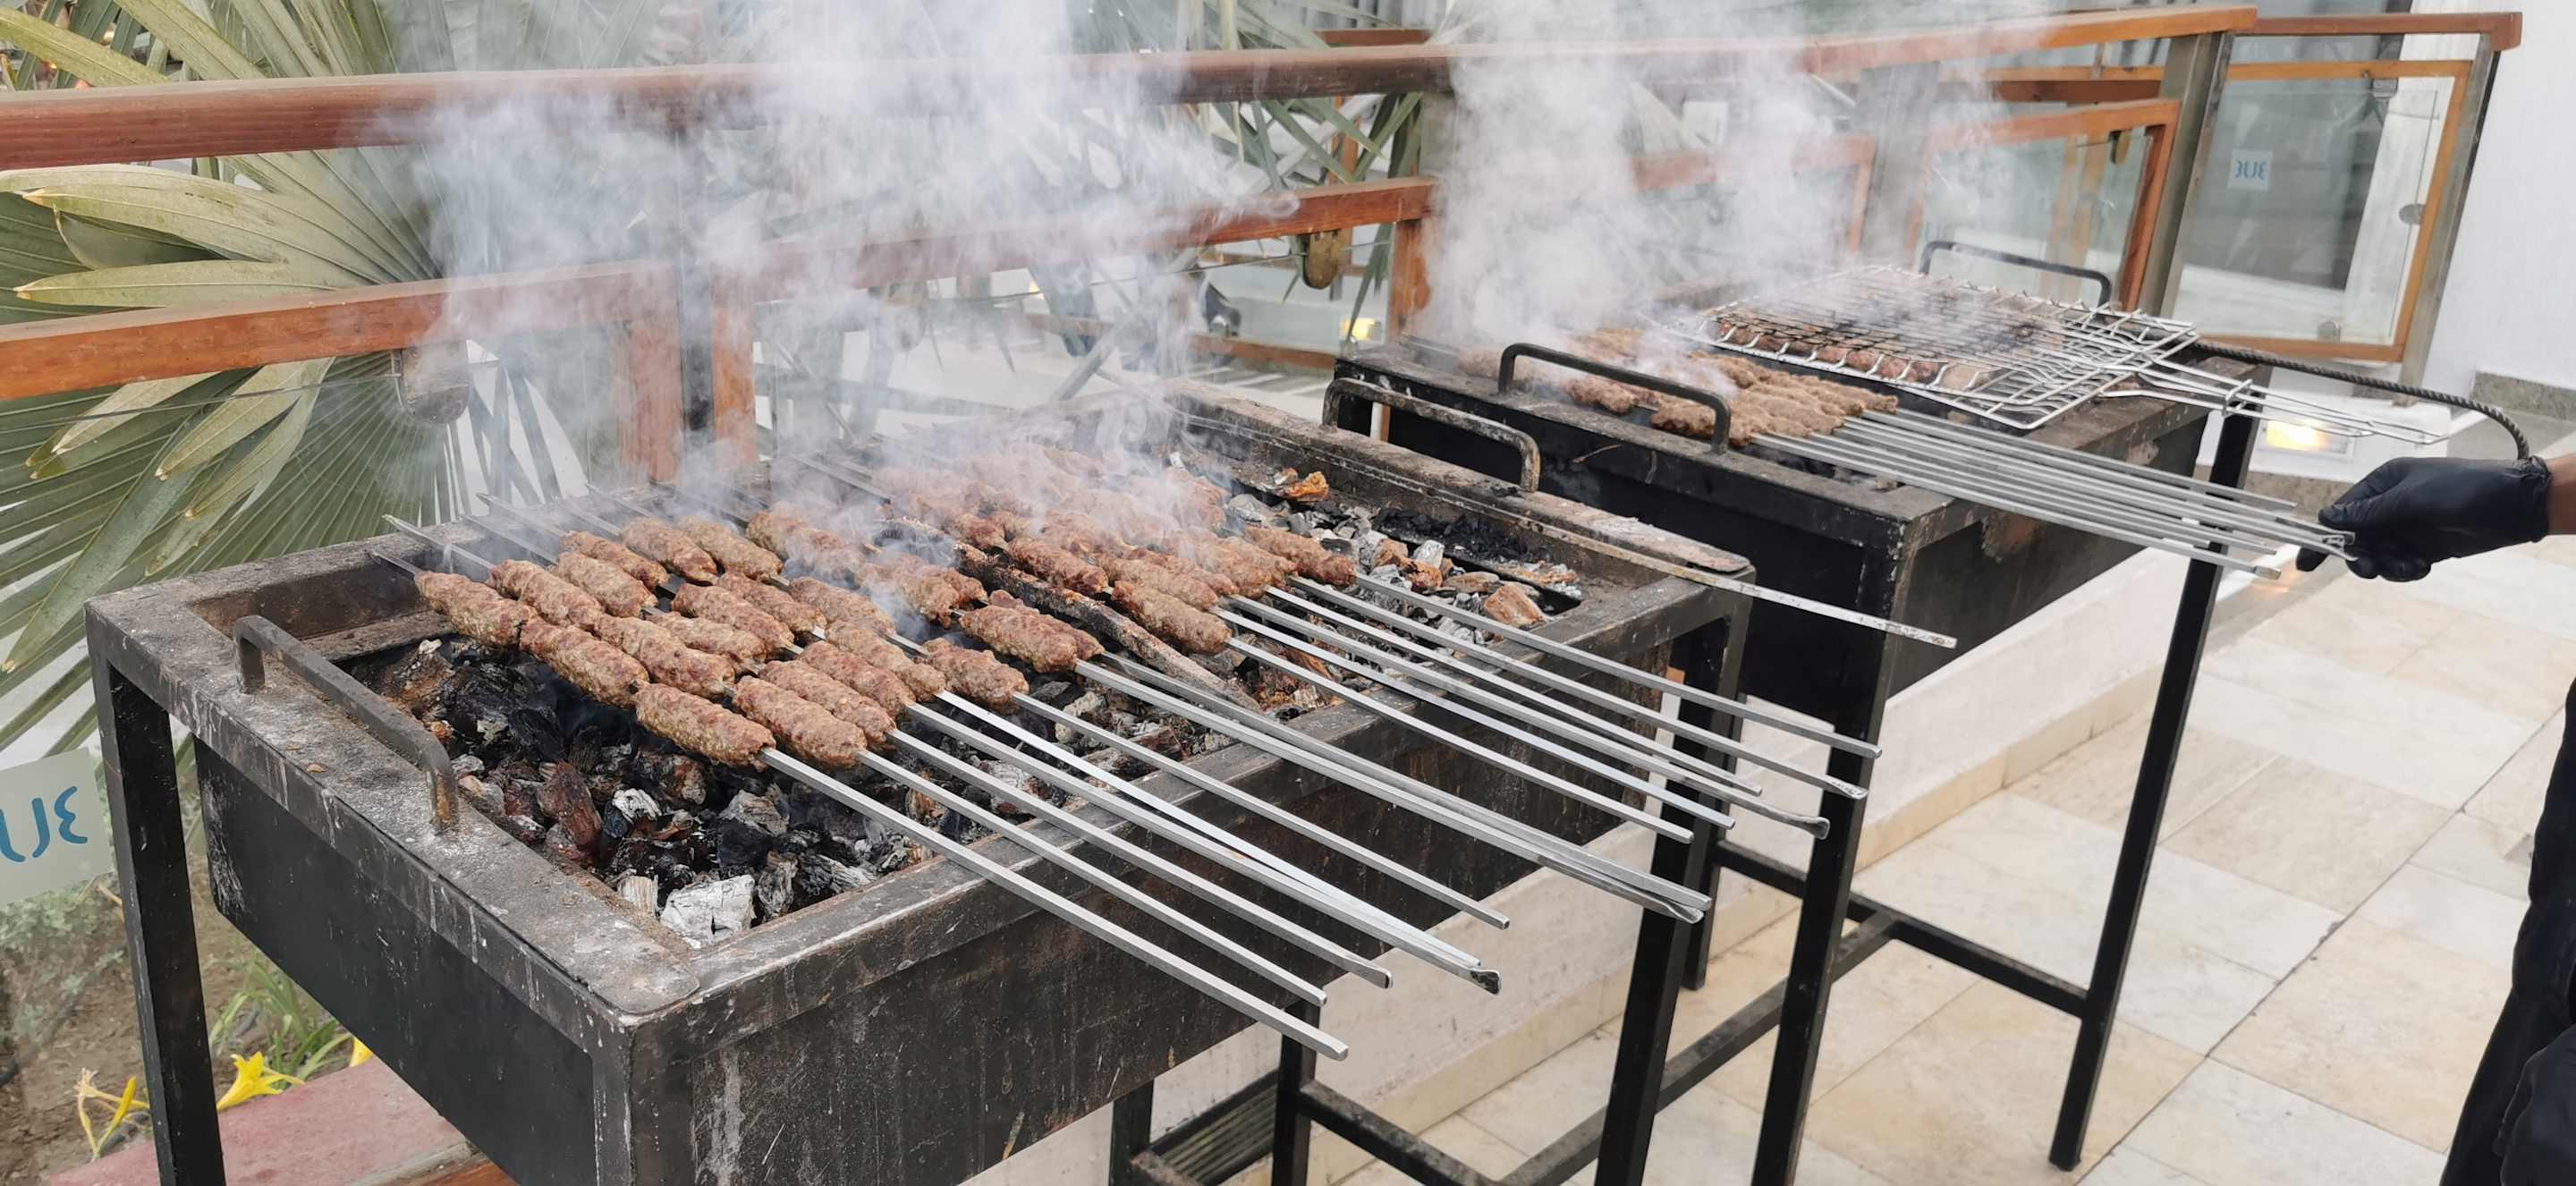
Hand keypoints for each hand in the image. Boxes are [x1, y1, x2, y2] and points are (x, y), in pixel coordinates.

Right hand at [2296, 456, 2552, 580]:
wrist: (2513, 504)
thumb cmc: (2463, 488)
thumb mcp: (2411, 498)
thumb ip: (2369, 512)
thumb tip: (2326, 519)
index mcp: (2382, 484)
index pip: (2342, 513)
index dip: (2323, 537)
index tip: (2306, 563)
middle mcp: (2390, 506)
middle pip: (2357, 540)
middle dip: (2361, 556)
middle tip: (2368, 568)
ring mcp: (2408, 528)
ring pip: (2379, 556)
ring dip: (2387, 566)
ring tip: (2409, 566)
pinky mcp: (2425, 548)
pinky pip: (2401, 565)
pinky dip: (2406, 570)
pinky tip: (2422, 567)